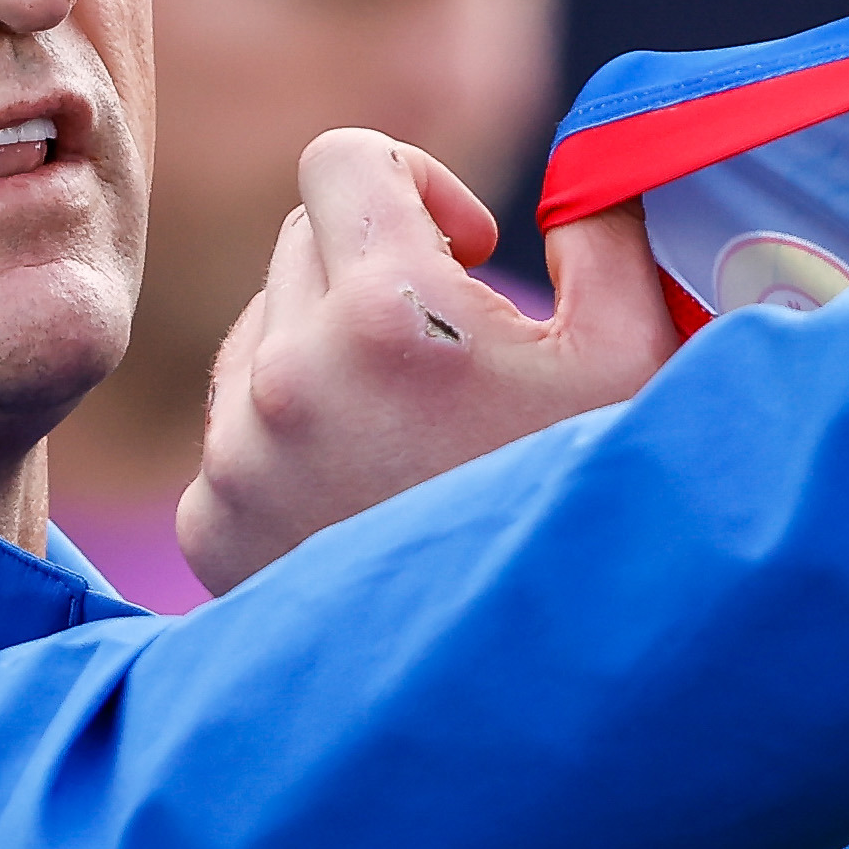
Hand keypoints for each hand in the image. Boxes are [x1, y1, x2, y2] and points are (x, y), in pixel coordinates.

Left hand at [177, 129, 678, 588]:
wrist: (534, 690)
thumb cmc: (597, 510)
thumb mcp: (637, 354)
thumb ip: (604, 229)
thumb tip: (573, 170)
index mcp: (385, 314)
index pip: (340, 158)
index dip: (415, 182)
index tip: (466, 251)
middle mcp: (284, 378)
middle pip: (302, 241)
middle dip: (376, 270)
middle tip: (457, 356)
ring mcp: (237, 458)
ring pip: (261, 330)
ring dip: (328, 350)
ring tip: (414, 432)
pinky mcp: (211, 525)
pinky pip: (234, 427)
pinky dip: (292, 439)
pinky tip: (370, 493)